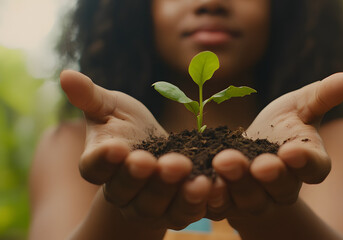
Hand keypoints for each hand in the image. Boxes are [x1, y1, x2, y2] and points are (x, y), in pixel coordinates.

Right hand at [61, 70, 211, 229]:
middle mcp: (121, 191)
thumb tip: (66, 74)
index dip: (104, 160)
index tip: (117, 147)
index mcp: (100, 164)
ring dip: (171, 190)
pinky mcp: (175, 209)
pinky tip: (211, 183)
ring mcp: (148, 204)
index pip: (95, 167)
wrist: (155, 150)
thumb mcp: (111, 107)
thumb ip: (91, 96)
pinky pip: (184, 210)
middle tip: (154, 161)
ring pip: (155, 205)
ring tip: (186, 171)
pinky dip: (197, 201)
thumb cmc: (127, 126)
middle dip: (140, 177)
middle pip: (125, 191)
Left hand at [205, 72, 342, 222]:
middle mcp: (283, 187)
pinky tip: (200, 183)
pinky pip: (220, 204)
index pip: (314, 168)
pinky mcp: (228, 203)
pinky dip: (211, 196)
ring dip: (237, 182)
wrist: (249, 148)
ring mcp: (255, 197)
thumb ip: (321, 96)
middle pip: (281, 187)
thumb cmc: (279, 126)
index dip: (306, 163)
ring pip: (249, 196)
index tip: (293, 151)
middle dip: (271, 176)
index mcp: (306, 164)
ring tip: (224, 161)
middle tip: (260, 165)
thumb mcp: (298, 106)